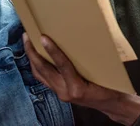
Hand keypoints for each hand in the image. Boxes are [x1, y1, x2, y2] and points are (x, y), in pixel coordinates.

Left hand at [23, 33, 139, 125]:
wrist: (112, 104)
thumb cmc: (111, 87)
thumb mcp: (104, 73)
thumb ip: (92, 61)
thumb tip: (82, 40)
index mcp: (77, 88)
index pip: (63, 65)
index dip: (52, 50)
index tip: (43, 37)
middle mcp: (65, 92)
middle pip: (44, 69)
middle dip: (32, 52)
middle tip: (27, 35)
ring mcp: (60, 93)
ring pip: (40, 74)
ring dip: (32, 58)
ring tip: (28, 42)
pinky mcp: (59, 92)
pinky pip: (43, 78)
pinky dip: (38, 66)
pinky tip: (36, 56)